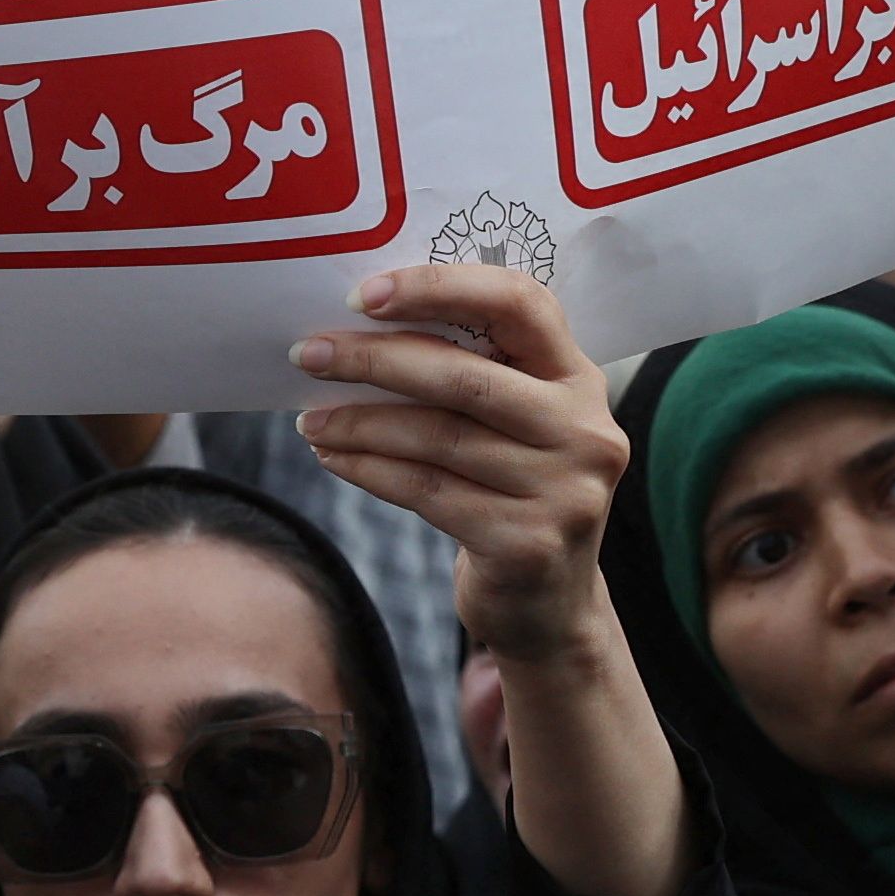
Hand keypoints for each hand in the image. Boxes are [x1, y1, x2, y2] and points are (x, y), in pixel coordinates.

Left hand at [290, 266, 623, 661]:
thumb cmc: (513, 492)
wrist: (549, 607)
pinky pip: (426, 491)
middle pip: (466, 377)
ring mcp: (563, 491)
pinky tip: (333, 457)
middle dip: (375, 360)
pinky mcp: (526, 544)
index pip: (521, 303)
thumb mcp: (516, 423)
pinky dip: (369, 470)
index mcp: (580, 378)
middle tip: (309, 354)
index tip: (365, 294)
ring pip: (437, 439)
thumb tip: (357, 328)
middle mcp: (585, 429)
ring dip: (359, 423)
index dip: (441, 288)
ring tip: (310, 419)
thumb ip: (471, 372)